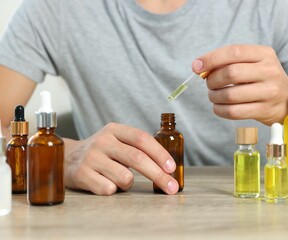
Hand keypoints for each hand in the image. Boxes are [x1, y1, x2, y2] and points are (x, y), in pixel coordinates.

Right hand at [64, 123, 178, 194]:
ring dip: (129, 184)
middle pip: (137, 158)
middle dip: (158, 175)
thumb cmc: (101, 152)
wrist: (66, 158)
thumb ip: (137, 148)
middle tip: (171, 188)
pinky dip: (113, 190)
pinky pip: (108, 189)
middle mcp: (102, 141)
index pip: (141, 139)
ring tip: (119, 179)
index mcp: (114, 130)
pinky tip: (104, 183)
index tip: (171, 168)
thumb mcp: (116, 141)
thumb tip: (167, 166)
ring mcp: (90, 158)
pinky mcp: (81, 175)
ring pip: (124, 177)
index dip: (159, 153)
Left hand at [192, 44, 287, 125]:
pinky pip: (234, 112)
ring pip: (230, 95)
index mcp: (265, 54)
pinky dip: (220, 110)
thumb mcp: (252, 62)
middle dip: (212, 79)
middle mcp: (269, 71)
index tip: (196, 66)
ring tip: (213, 95)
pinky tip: (218, 107)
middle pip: (231, 73)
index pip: (234, 52)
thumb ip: (228, 61)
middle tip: (209, 84)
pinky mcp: (265, 110)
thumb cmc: (261, 78)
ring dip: (214, 96)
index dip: (211, 59)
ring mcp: (269, 92)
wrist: (287, 99)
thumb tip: (199, 67)